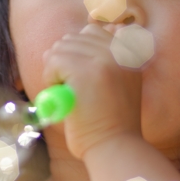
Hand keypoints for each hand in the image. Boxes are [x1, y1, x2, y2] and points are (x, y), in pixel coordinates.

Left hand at [41, 23, 141, 158]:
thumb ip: (104, 61)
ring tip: (68, 95)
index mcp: (128, 53)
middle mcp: (118, 51)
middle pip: (73, 38)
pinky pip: (53, 61)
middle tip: (70, 90)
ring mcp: (103, 59)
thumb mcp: (117, 85)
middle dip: (63, 62)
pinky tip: (63, 98)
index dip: (78, 51)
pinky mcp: (85, 71)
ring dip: (55, 71)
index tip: (78, 77)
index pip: (93, 31)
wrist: (115, 149)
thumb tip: (77, 36)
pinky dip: (50, 79)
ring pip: (60, 48)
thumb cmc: (109, 124)